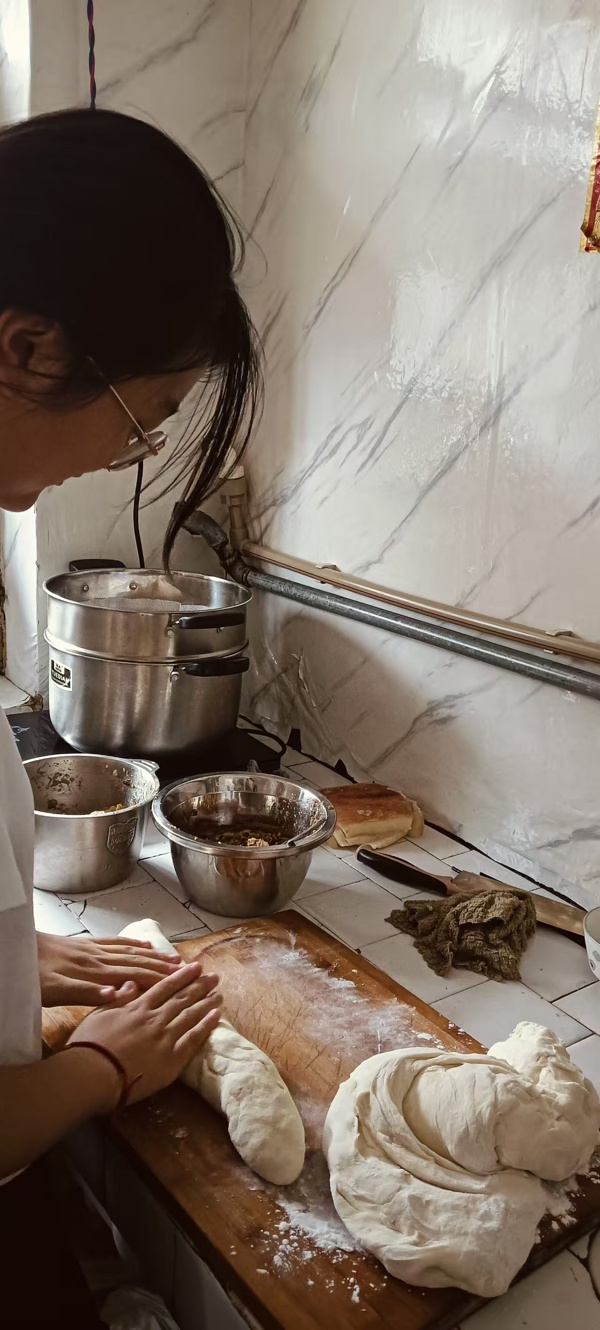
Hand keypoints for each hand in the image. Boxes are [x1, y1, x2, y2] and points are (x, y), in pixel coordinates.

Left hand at [37, 932, 181, 1006]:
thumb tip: (121, 994)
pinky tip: (143, 944)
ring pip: (129, 951)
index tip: (184, 981)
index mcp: (94, 973)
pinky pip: (114, 942)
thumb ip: (87, 993)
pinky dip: (132, 943)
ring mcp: (91, 949)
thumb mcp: (53, 992)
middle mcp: (97, 958)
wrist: (14, 949)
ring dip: (153, 955)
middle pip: (137, 962)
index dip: (160, 979)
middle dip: (164, 967)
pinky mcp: (83, 944)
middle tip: (190, 971)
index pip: (135, 976)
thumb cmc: (31, 977)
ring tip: (175, 959)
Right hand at [67, 962, 221, 1107]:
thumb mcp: (99, 1015)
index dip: (181, 976)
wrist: (94, 1074)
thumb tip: (131, 983)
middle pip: (182, 999)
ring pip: (191, 1016)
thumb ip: (118, 999)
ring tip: (219, 994)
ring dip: (207, 1003)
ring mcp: (166, 1038)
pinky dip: (206, 1026)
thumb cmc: (89, 1045)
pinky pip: (194, 1039)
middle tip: (214, 976)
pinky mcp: (172, 1060)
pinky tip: (216, 1017)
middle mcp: (155, 1019)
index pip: (164, 987)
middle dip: (199, 986)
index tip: (195, 966)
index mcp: (137, 1008)